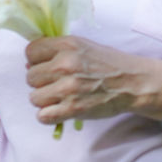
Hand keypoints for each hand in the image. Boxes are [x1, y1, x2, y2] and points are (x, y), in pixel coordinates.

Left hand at [24, 36, 153, 125]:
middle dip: (41, 81)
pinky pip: (43, 116)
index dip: (36, 61)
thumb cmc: (108, 63)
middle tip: (56, 83)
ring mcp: (69, 88)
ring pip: (34, 97)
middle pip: (30, 77)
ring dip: (44, 100)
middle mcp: (65, 64)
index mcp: (67, 45)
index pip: (30, 52)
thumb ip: (56, 50)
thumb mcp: (82, 45)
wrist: (133, 83)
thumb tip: (28, 64)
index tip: (46, 66)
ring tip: (59, 97)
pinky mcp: (73, 109)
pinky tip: (59, 110)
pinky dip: (49, 116)